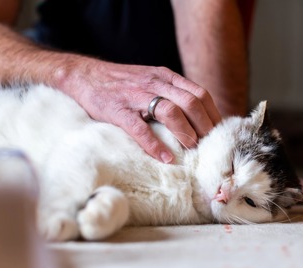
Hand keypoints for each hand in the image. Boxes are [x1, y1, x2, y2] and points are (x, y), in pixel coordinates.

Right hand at [57, 59, 221, 162]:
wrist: (84, 74)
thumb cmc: (121, 83)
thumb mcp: (151, 80)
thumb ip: (172, 93)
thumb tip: (196, 117)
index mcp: (166, 77)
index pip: (200, 93)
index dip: (212, 114)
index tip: (217, 132)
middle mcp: (155, 83)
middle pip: (192, 102)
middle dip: (204, 125)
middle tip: (208, 144)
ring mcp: (137, 95)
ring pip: (171, 111)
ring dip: (186, 132)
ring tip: (191, 148)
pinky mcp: (119, 109)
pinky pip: (140, 128)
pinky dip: (154, 144)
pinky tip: (164, 157)